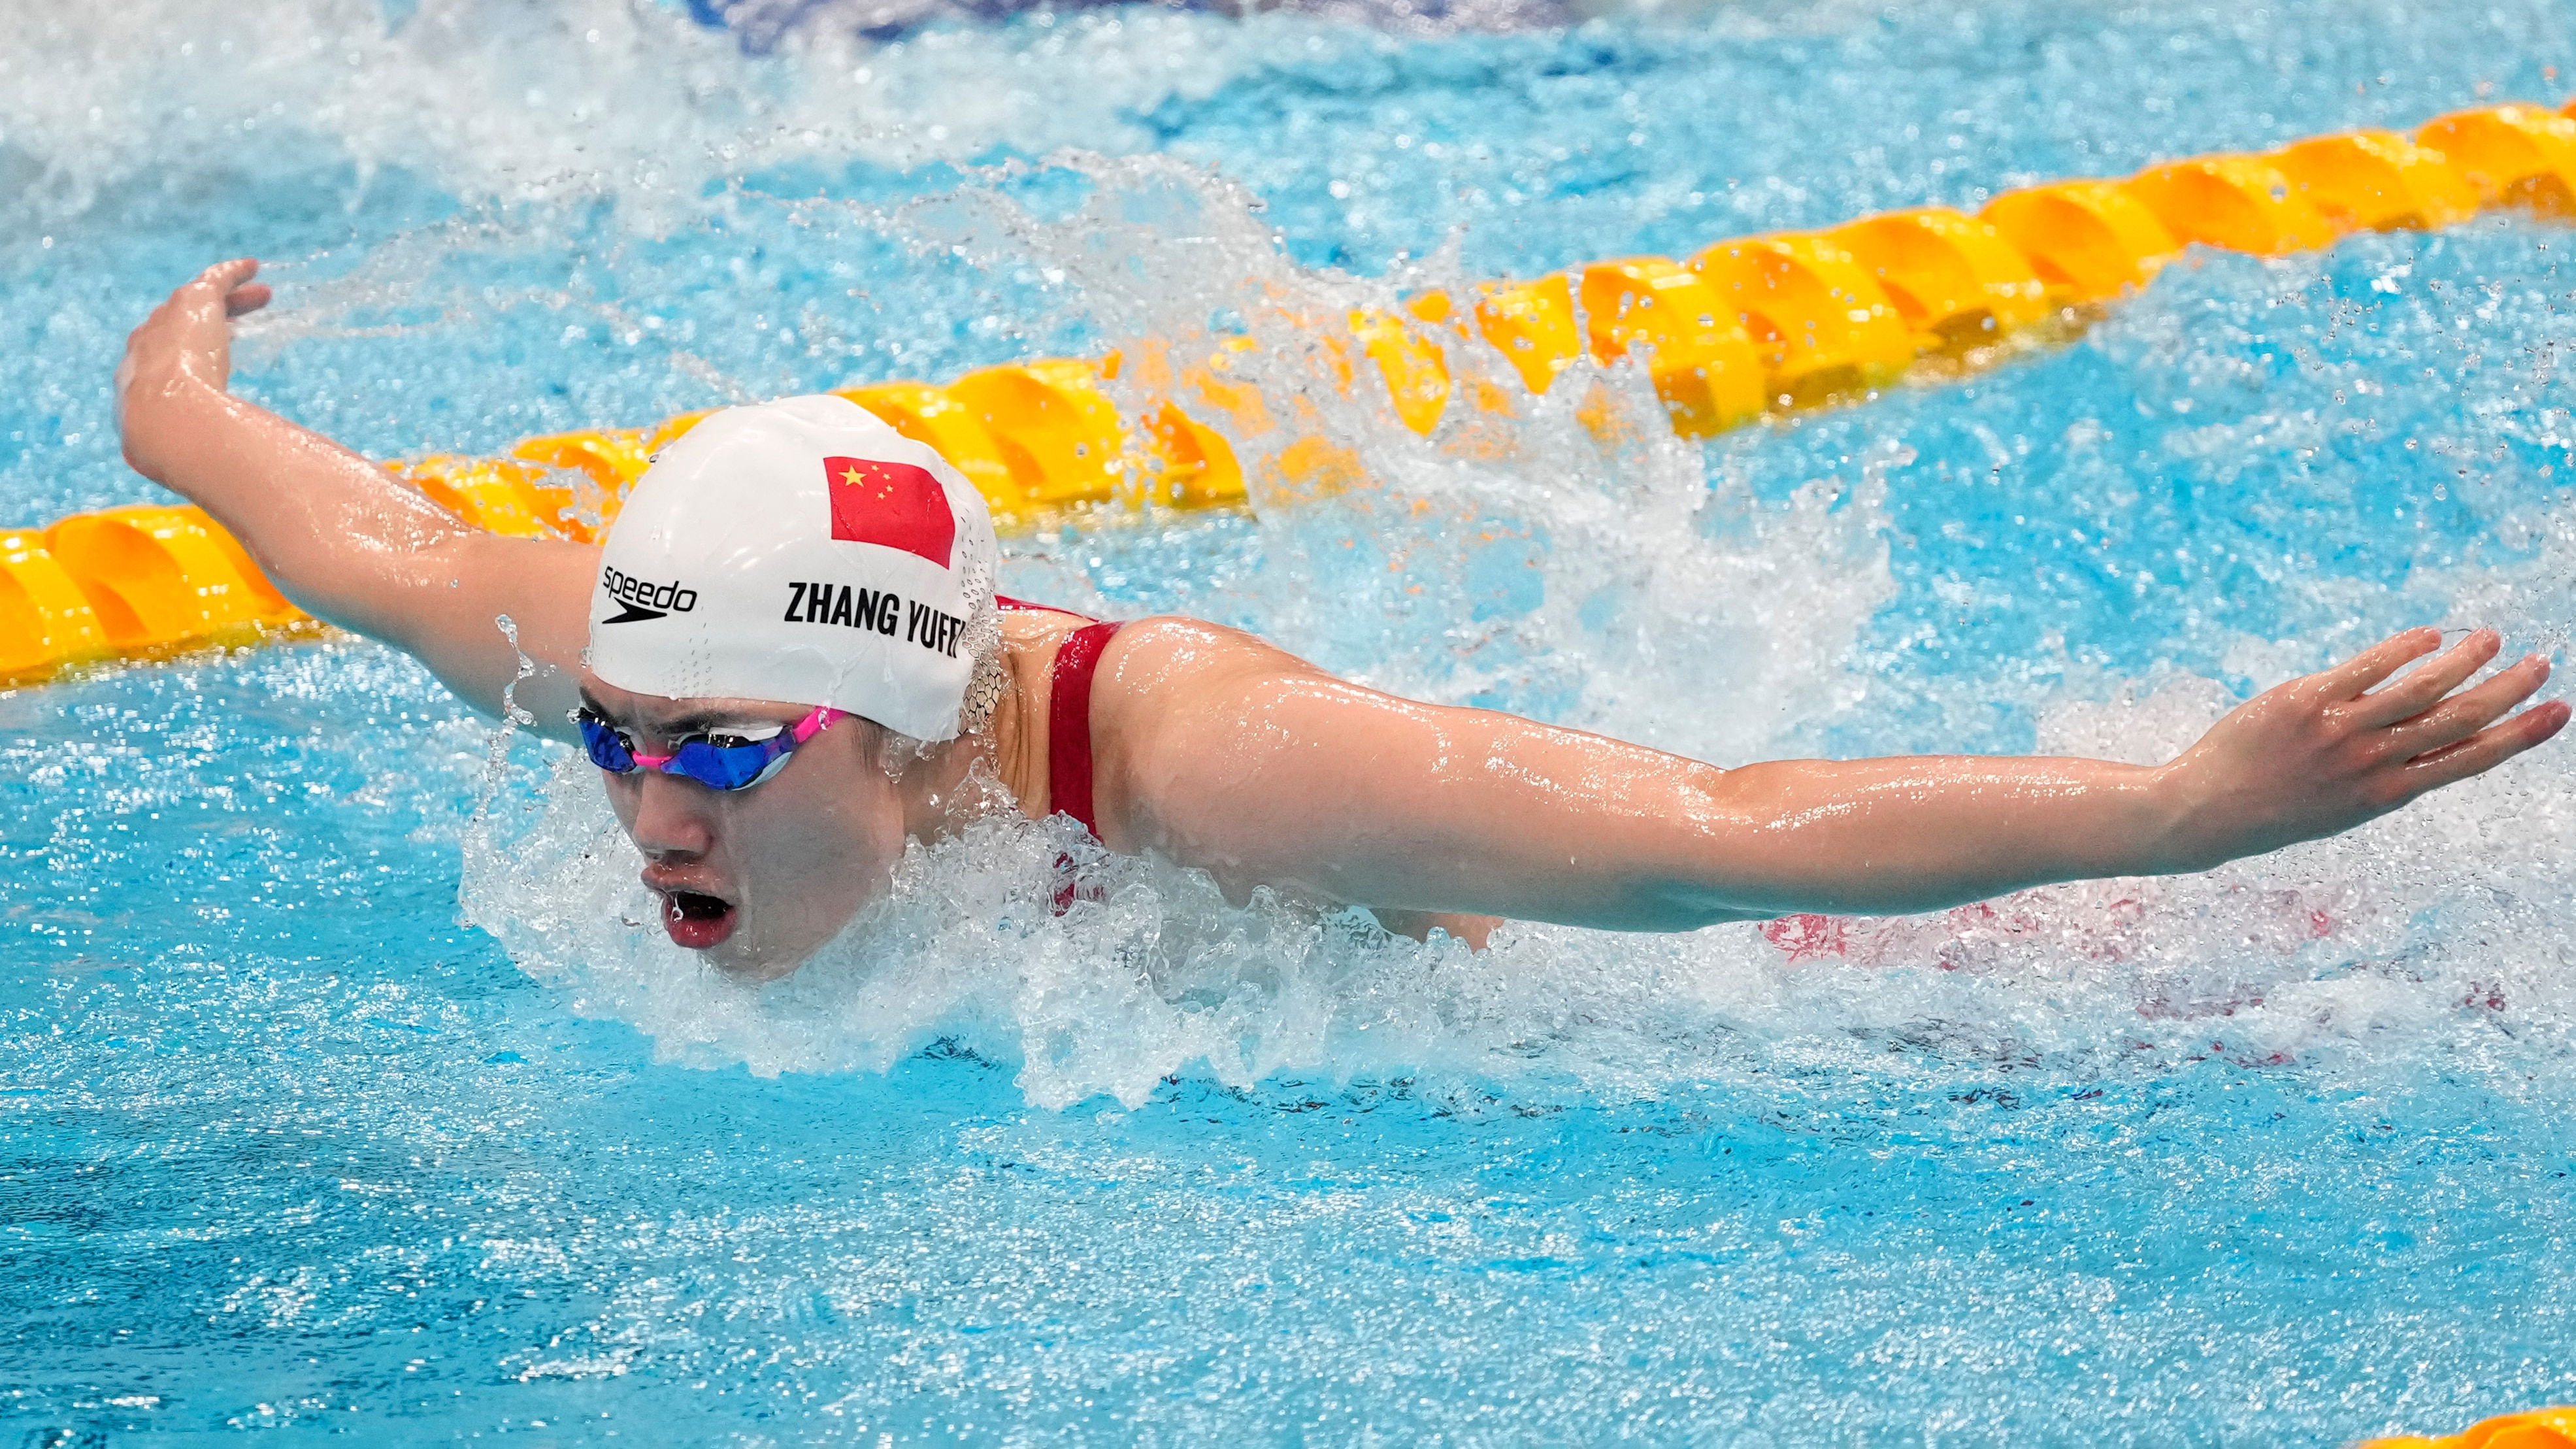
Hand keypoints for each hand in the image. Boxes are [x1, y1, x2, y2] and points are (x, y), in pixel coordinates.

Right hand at [117, 258, 271, 482]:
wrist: (167, 427)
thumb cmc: (181, 456)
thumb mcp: (191, 467)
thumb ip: (211, 471)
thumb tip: (245, 504)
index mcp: (137, 391)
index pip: (162, 369)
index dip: (188, 363)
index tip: (216, 364)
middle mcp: (143, 353)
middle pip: (174, 330)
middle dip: (206, 325)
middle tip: (236, 323)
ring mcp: (163, 327)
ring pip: (196, 305)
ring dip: (227, 299)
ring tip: (261, 295)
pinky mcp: (189, 305)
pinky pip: (212, 282)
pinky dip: (231, 274)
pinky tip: (253, 269)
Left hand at [2159, 626, 2566, 868]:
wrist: (2208, 811)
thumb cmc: (2277, 807)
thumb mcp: (2343, 804)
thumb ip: (2385, 772)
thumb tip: (2424, 739)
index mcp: (2388, 793)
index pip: (2471, 758)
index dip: (2520, 734)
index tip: (2558, 711)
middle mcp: (2373, 762)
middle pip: (2458, 719)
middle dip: (2507, 690)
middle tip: (2540, 664)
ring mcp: (2342, 730)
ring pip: (2421, 688)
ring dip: (2465, 660)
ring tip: (2491, 639)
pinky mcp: (2307, 699)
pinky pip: (2367, 667)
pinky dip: (2404, 649)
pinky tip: (2430, 635)